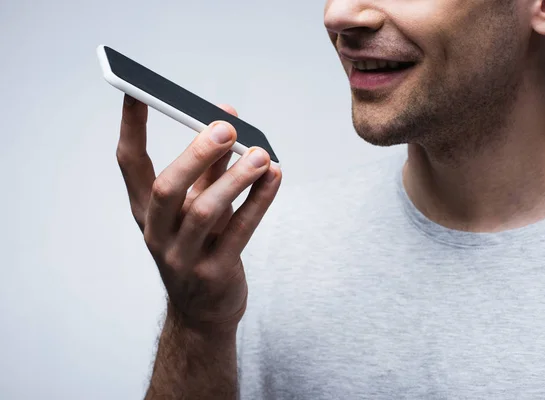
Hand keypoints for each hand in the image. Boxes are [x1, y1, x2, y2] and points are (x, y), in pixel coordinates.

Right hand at [116, 94, 281, 333]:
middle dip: (195, 154)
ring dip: (235, 179)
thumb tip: (225, 116)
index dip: (132, 127)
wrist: (204, 310)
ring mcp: (183, 257)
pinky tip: (275, 176)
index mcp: (146, 210)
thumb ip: (210, 164)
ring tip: (260, 154)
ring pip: (204, 212)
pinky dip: (259, 201)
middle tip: (225, 128)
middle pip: (166, 188)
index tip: (137, 91)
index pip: (130, 164)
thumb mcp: (197, 204)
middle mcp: (157, 233)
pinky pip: (239, 232)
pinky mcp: (214, 273)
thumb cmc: (201, 244)